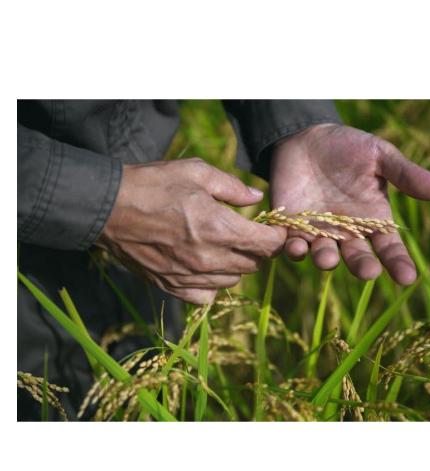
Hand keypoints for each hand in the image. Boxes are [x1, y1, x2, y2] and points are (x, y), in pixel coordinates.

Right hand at [97, 158, 285, 303]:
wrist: (108, 208)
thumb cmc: (153, 185)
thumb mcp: (196, 173)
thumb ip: (232, 188)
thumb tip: (258, 199)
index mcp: (218, 228)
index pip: (267, 245)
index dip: (278, 237)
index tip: (275, 229)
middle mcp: (208, 258)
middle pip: (253, 264)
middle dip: (258, 249)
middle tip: (248, 233)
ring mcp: (189, 276)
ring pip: (233, 280)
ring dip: (236, 265)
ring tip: (224, 247)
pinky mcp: (172, 287)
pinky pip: (206, 296)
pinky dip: (213, 284)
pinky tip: (205, 267)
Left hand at [270, 124, 429, 284]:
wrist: (306, 139)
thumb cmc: (347, 148)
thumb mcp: (379, 156)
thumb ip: (404, 174)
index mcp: (372, 219)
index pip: (389, 247)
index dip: (398, 262)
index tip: (407, 277)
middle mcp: (346, 232)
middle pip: (357, 257)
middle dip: (362, 266)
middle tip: (368, 272)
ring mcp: (318, 232)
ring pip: (323, 254)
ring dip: (325, 259)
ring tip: (328, 258)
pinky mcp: (290, 227)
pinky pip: (291, 244)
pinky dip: (291, 248)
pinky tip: (294, 246)